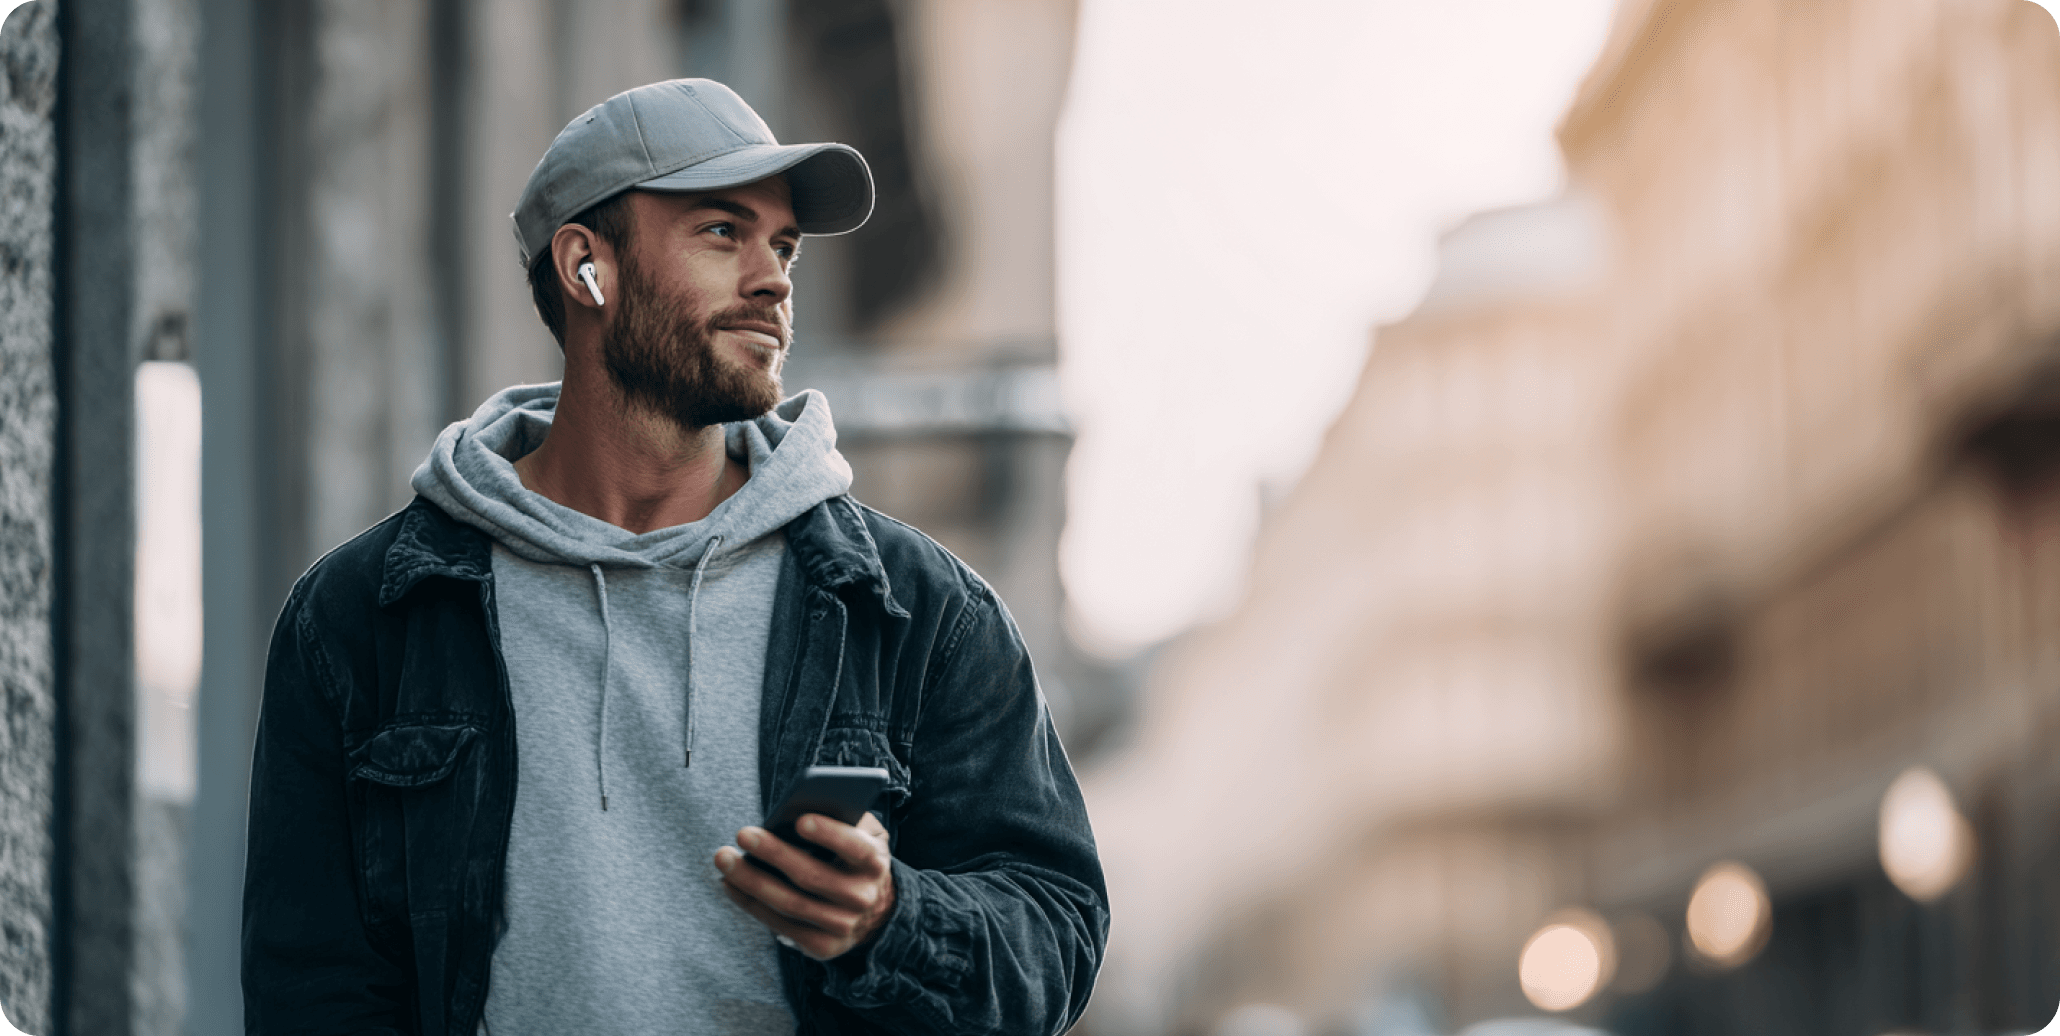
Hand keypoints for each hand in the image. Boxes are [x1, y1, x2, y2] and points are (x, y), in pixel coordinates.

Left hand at [714, 812, 895, 960]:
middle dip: (774, 854)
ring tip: (724, 858)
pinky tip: (730, 884)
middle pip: (812, 877)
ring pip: (790, 904)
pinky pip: (779, 925)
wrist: (874, 912)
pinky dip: (750, 903)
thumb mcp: (863, 835)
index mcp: (875, 863)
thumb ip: (844, 817)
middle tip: (743, 833)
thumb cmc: (853, 859)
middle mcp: (862, 897)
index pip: (855, 848)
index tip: (800, 820)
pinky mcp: (821, 946)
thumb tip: (799, 807)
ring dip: (751, 881)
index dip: (830, 834)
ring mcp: (842, 926)